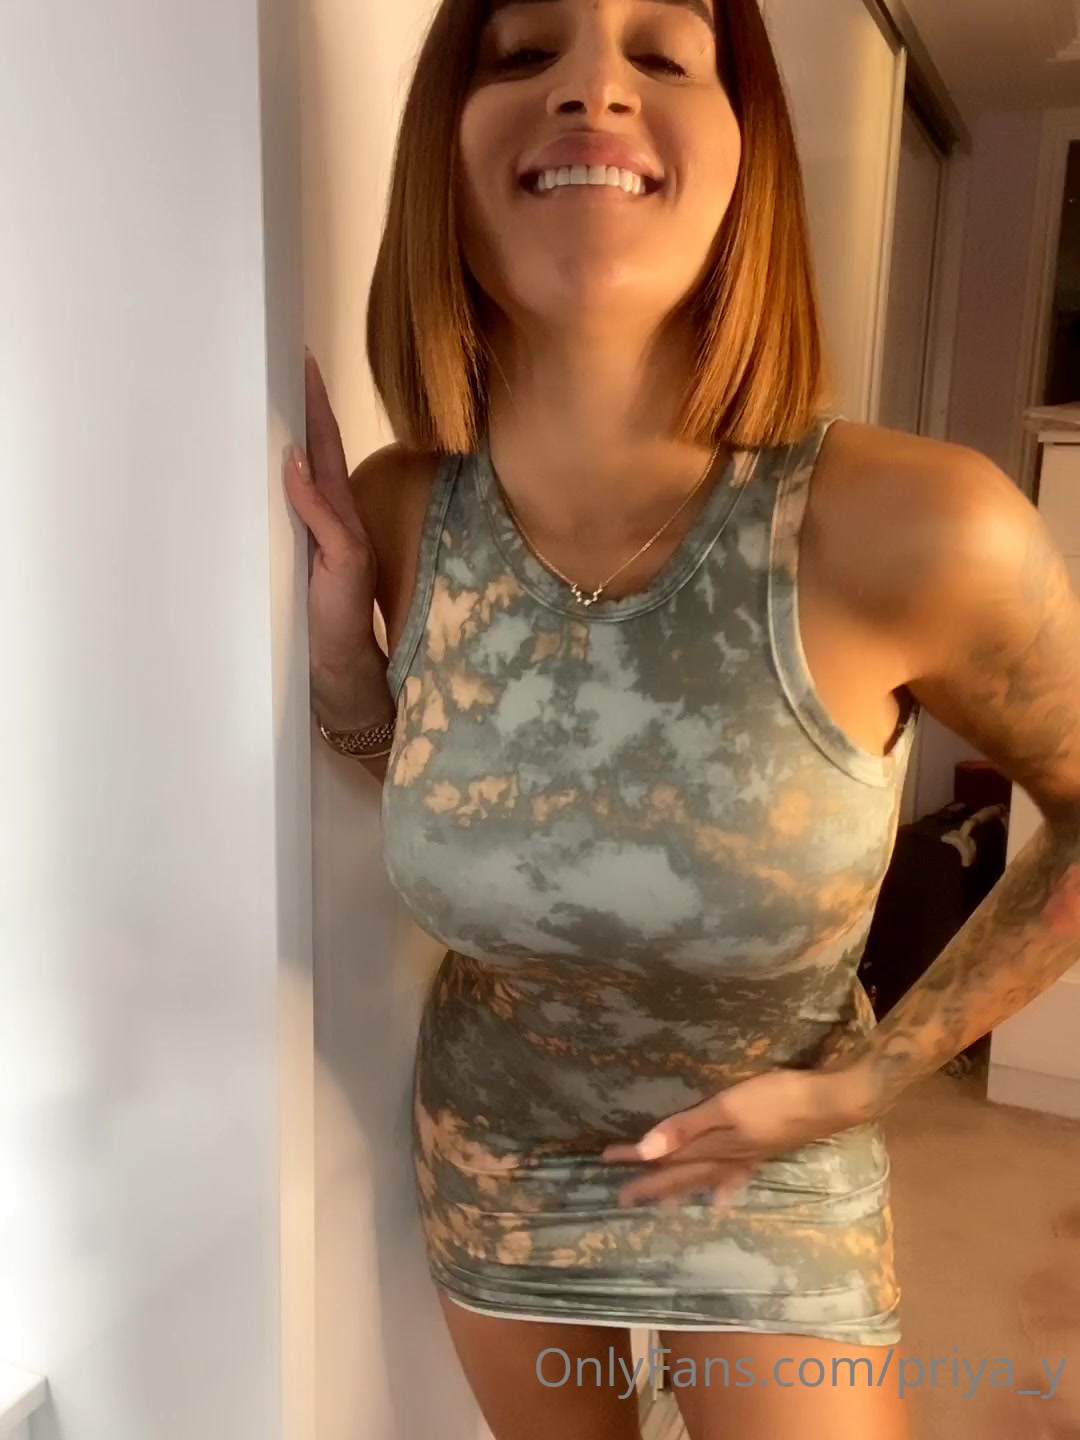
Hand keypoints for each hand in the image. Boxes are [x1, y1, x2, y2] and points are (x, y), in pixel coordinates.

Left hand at [283, 350, 380, 709]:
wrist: (341, 661)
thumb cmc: (319, 615)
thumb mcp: (302, 561)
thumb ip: (302, 515)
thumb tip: (289, 462)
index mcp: (331, 514)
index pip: (320, 452)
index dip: (311, 411)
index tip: (297, 367)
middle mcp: (342, 517)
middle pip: (328, 450)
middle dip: (313, 404)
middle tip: (298, 358)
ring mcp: (347, 536)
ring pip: (328, 472)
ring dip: (314, 430)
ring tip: (297, 386)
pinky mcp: (346, 560)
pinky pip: (327, 519)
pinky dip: (310, 491)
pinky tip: (294, 460)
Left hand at [600, 1063, 878, 1210]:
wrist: (829, 1103)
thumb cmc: (775, 1098)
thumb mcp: (725, 1108)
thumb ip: (685, 1128)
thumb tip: (646, 1152)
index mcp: (713, 1146)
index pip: (666, 1156)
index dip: (636, 1158)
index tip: (605, 1161)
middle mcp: (727, 1157)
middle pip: (682, 1172)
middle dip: (652, 1182)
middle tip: (624, 1198)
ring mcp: (748, 1157)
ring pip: (706, 1179)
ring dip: (683, 1190)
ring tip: (664, 1206)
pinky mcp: (765, 1150)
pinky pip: (737, 1176)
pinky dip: (726, 1189)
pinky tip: (723, 1200)